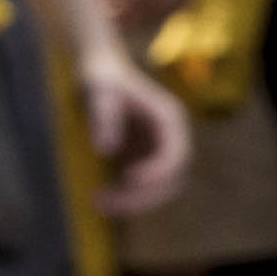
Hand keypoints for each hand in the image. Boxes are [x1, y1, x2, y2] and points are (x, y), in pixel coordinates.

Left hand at [82, 53, 191, 220]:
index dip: (158, 172)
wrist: (103, 71)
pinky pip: (145, 188)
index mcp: (171, 120)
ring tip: (99, 204)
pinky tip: (102, 197)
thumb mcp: (100, 91)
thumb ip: (105, 117)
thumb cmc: (103, 77)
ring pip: (161, 188)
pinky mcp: (145, 160)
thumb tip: (106, 150)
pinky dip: (128, 197)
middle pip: (172, 179)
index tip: (128, 179)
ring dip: (135, 202)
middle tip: (104, 203)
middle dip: (142, 196)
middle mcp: (171, 139)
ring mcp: (159, 151)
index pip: (177, 154)